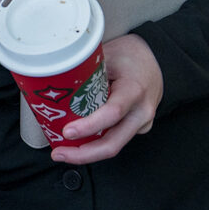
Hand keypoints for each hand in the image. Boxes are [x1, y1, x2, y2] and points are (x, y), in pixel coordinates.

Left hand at [53, 33, 163, 164]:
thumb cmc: (130, 56)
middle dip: (83, 154)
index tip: (67, 132)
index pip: (112, 113)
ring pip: (114, 145)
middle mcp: (141, 112)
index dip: (88, 126)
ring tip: (62, 152)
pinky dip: (96, 142)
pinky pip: (115, 138)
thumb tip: (53, 82)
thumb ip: (85, 72)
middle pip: (113, 143)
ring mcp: (142, 123)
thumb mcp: (106, 56)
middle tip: (58, 153)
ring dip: (86, 152)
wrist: (155, 60)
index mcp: (134, 90)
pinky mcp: (137, 128)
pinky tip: (78, 143)